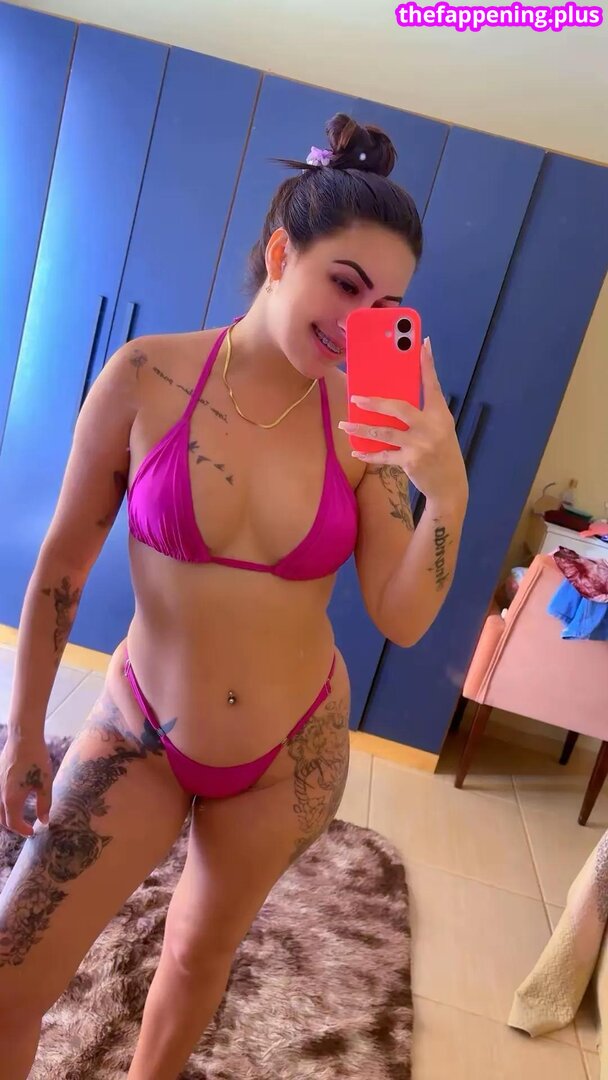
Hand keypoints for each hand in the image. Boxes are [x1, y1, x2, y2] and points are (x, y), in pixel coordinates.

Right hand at [0, 733, 52, 836]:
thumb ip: (44, 804)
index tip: (32, 832)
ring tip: (18, 817)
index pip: (13, 823)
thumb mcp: (45, 784)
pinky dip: (3, 805)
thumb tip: (44, 821)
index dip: (23, 830)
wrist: (23, 739)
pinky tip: (13, 800)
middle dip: (13, 826)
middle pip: (2, 819)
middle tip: (26, 827)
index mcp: (11, 799)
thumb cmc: (36, 760)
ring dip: (6, 817)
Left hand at [339, 337, 468, 506]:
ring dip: (361, 429)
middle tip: (355, 397)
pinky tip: (355, 450)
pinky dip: (368, 454)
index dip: (427, 364)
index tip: (423, 344)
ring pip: (384, 432)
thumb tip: (396, 397)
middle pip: (398, 407)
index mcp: (440, 414)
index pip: (432, 384)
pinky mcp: (410, 461)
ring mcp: (419, 445)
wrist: (449, 486)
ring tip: (344, 423)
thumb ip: (423, 413)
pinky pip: (383, 455)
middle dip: (375, 402)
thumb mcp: (440, 428)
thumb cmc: (442, 452)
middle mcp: (430, 427)